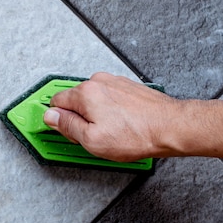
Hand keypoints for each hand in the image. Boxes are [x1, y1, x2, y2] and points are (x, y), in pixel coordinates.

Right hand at [43, 72, 180, 161]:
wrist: (171, 127)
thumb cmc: (137, 134)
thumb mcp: (92, 140)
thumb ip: (67, 126)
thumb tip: (51, 117)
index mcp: (86, 93)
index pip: (56, 102)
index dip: (58, 120)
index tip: (62, 129)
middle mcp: (99, 82)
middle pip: (75, 101)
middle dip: (79, 118)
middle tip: (90, 137)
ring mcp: (115, 83)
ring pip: (93, 100)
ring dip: (96, 115)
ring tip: (111, 133)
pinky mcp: (129, 88)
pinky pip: (110, 100)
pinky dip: (111, 112)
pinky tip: (121, 126)